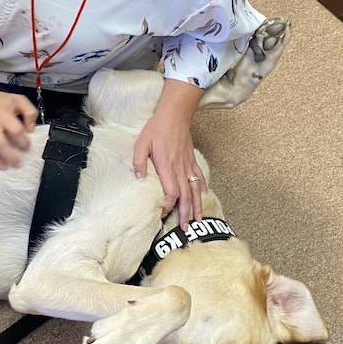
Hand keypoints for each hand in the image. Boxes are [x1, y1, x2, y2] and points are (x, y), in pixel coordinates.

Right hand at [0, 88, 37, 168]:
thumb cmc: (0, 101)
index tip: (27, 147)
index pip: (15, 130)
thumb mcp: (19, 100)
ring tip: (3, 167)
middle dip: (10, 156)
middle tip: (18, 163)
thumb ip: (30, 112)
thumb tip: (31, 129)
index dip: (23, 141)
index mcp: (3, 114)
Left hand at [132, 112, 204, 230]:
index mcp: (166, 166)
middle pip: (186, 196)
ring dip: (197, 206)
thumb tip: (139, 179)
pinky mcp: (192, 160)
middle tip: (187, 229)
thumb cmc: (157, 128)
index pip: (171, 193)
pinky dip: (202, 189)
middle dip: (186, 214)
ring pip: (195, 190)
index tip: (163, 213)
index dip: (168, 206)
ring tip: (199, 220)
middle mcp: (180, 169)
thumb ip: (138, 162)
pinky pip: (199, 177)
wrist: (175, 114)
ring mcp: (188, 165)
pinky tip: (203, 196)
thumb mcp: (141, 143)